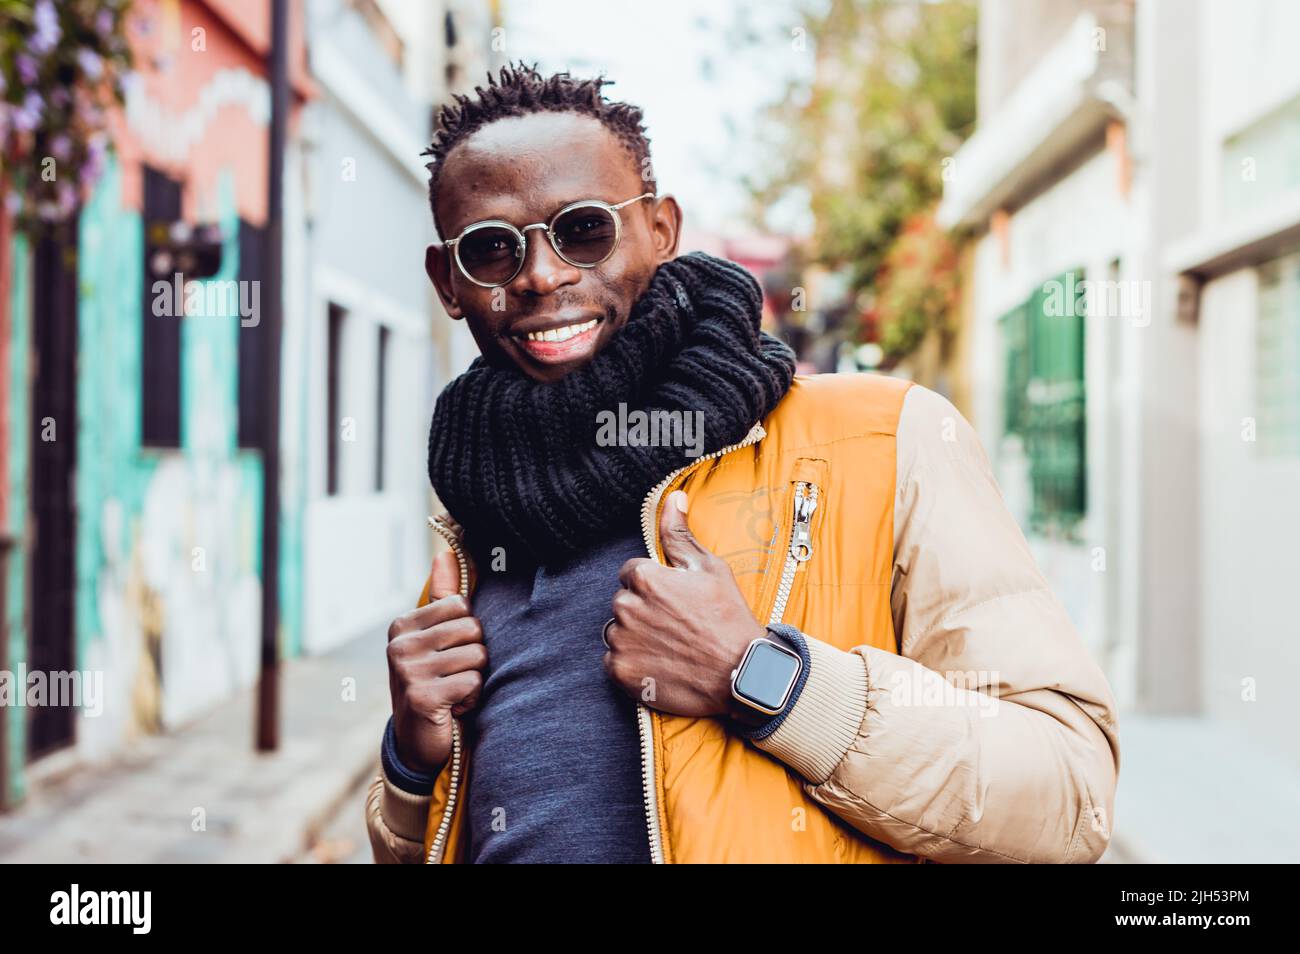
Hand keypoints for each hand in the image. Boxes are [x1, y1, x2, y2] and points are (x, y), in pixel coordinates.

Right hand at [386, 549, 486, 775]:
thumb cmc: (433, 683)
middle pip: (473, 629)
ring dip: (474, 680)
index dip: (467, 633)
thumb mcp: (435, 639)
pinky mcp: (423, 697)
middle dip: (474, 656)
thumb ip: (442, 598)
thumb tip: (446, 553)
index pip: (461, 606)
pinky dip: (472, 699)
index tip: (448, 655)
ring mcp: (409, 671)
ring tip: (453, 693)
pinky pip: (473, 682)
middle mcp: (400, 645)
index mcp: (402, 625)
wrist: (417, 742)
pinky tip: (453, 709)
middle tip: (453, 677)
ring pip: (478, 656)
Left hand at [604, 490, 765, 716]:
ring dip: (636, 635)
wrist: (742, 673)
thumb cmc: (728, 618)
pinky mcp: (620, 671)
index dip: (655, 585)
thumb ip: (680, 535)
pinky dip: (632, 662)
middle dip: (643, 609)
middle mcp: (626, 607)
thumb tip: (673, 498)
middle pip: (623, 601)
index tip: (676, 601)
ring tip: (670, 646)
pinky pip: (614, 660)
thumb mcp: (710, 569)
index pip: (632, 573)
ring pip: (618, 631)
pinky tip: (660, 664)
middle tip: (677, 624)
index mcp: (645, 578)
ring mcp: (621, 641)